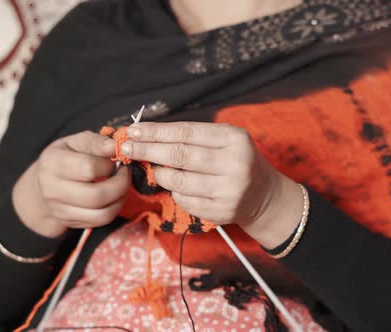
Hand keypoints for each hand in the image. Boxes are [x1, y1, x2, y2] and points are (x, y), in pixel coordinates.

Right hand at [13, 131, 130, 237]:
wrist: (41, 184)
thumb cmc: (64, 158)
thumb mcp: (75, 142)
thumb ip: (95, 142)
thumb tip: (116, 146)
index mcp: (53, 163)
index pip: (89, 168)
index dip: (109, 164)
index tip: (115, 160)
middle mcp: (53, 189)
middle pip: (96, 196)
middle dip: (121, 185)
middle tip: (126, 174)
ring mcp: (60, 209)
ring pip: (101, 213)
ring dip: (120, 199)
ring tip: (122, 186)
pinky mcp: (69, 222)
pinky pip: (100, 221)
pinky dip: (114, 209)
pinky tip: (114, 197)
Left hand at [121, 122, 302, 247]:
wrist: (263, 196)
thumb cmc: (235, 161)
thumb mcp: (223, 141)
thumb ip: (191, 137)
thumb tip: (146, 135)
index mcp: (234, 139)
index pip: (186, 132)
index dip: (156, 132)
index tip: (133, 131)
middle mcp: (234, 164)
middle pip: (179, 155)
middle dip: (148, 150)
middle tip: (126, 148)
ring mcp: (229, 190)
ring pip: (178, 181)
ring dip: (160, 174)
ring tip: (156, 170)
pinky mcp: (221, 212)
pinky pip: (184, 200)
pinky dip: (175, 192)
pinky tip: (180, 187)